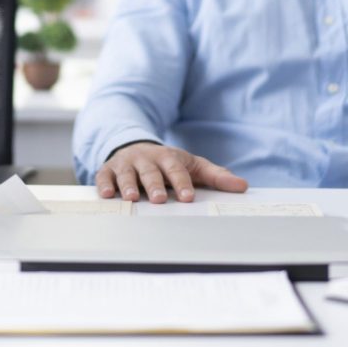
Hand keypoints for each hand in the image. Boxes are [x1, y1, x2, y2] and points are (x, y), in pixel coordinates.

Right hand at [95, 142, 248, 203]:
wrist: (136, 147)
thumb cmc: (169, 163)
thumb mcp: (193, 165)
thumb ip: (216, 176)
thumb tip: (243, 186)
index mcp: (168, 157)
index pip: (176, 170)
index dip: (182, 183)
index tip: (188, 197)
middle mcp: (146, 159)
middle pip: (151, 172)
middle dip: (154, 185)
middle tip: (158, 199)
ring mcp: (126, 164)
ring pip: (127, 174)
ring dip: (128, 185)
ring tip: (131, 198)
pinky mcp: (109, 170)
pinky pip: (104, 177)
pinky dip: (104, 185)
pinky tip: (107, 195)